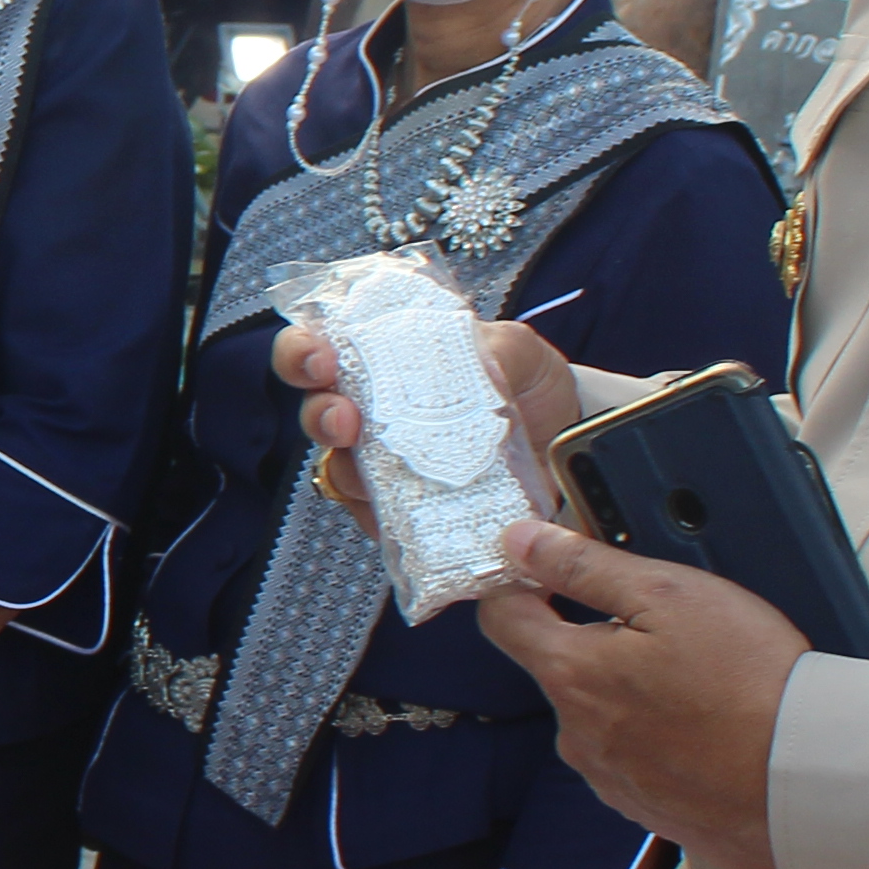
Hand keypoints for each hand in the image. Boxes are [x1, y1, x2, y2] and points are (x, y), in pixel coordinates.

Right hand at [282, 316, 583, 536]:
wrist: (565, 448)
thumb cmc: (529, 389)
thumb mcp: (521, 352)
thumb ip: (497, 350)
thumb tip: (479, 369)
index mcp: (384, 361)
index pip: (320, 347)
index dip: (303, 351)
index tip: (321, 358)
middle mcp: (372, 413)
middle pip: (316, 411)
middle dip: (320, 414)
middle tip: (345, 418)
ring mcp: (383, 467)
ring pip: (339, 470)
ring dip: (348, 469)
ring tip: (375, 472)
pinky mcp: (402, 515)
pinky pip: (376, 521)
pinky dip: (384, 519)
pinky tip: (402, 517)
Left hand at [475, 520, 803, 868]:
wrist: (809, 779)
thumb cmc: (748, 682)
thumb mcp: (670, 595)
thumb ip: (586, 567)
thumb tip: (520, 542)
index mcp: (571, 676)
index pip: (502, 619)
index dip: (519, 584)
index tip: (549, 569)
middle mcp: (575, 735)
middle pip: (560, 668)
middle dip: (598, 642)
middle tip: (667, 630)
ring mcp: (610, 779)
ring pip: (600, 716)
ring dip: (632, 695)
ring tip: (701, 685)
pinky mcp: (647, 809)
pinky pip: (637, 760)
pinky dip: (662, 740)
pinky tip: (709, 730)